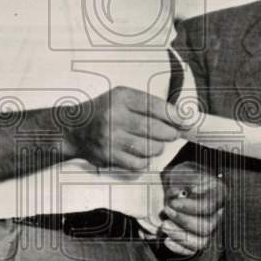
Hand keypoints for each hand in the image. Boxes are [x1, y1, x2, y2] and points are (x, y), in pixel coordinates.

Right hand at [63, 87, 185, 170]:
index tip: (185, 121)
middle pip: (154, 129)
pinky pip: (138, 163)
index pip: (153, 106)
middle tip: (172, 134)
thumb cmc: (104, 111)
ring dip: (157, 148)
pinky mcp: (108, 156)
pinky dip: (144, 160)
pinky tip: (141, 154)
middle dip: (169, 133)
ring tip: (154, 144)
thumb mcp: (122, 97)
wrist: (75, 129)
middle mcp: (114, 116)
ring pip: (149, 148)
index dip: (173, 115)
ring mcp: (110, 138)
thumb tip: (178, 117)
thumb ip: (148, 104)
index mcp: (120, 97)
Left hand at [159, 162, 224, 255]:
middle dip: (183, 221)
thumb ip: (183, 179)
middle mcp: (217, 214)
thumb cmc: (181, 178)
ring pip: (201, 242)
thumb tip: (180, 193)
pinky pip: (192, 251)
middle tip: (166, 210)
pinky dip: (178, 247)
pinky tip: (166, 239)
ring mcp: (208, 229)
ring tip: (164, 226)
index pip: (208, 206)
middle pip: (206, 227)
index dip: (190, 207)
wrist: (176, 187)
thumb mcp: (183, 171)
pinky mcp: (197, 240)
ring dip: (180, 236)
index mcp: (218, 194)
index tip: (172, 202)